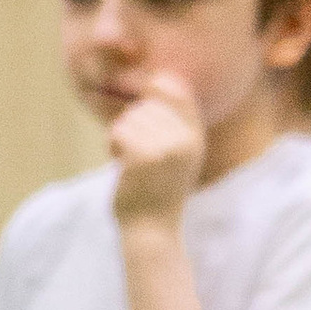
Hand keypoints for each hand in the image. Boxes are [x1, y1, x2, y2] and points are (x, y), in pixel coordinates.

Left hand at [108, 70, 204, 222]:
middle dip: (135, 122)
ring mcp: (167, 148)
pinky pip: (119, 131)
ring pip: (130, 117)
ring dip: (122, 135)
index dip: (157, 89)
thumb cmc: (158, 189)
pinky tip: (121, 162)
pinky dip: (113, 145)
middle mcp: (187, 140)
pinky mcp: (144, 156)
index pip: (179, 91)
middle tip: (138, 150)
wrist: (152, 230)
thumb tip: (158, 79)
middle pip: (148, 104)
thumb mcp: (178, 153)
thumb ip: (175, 120)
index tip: (147, 101)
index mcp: (196, 137)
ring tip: (131, 159)